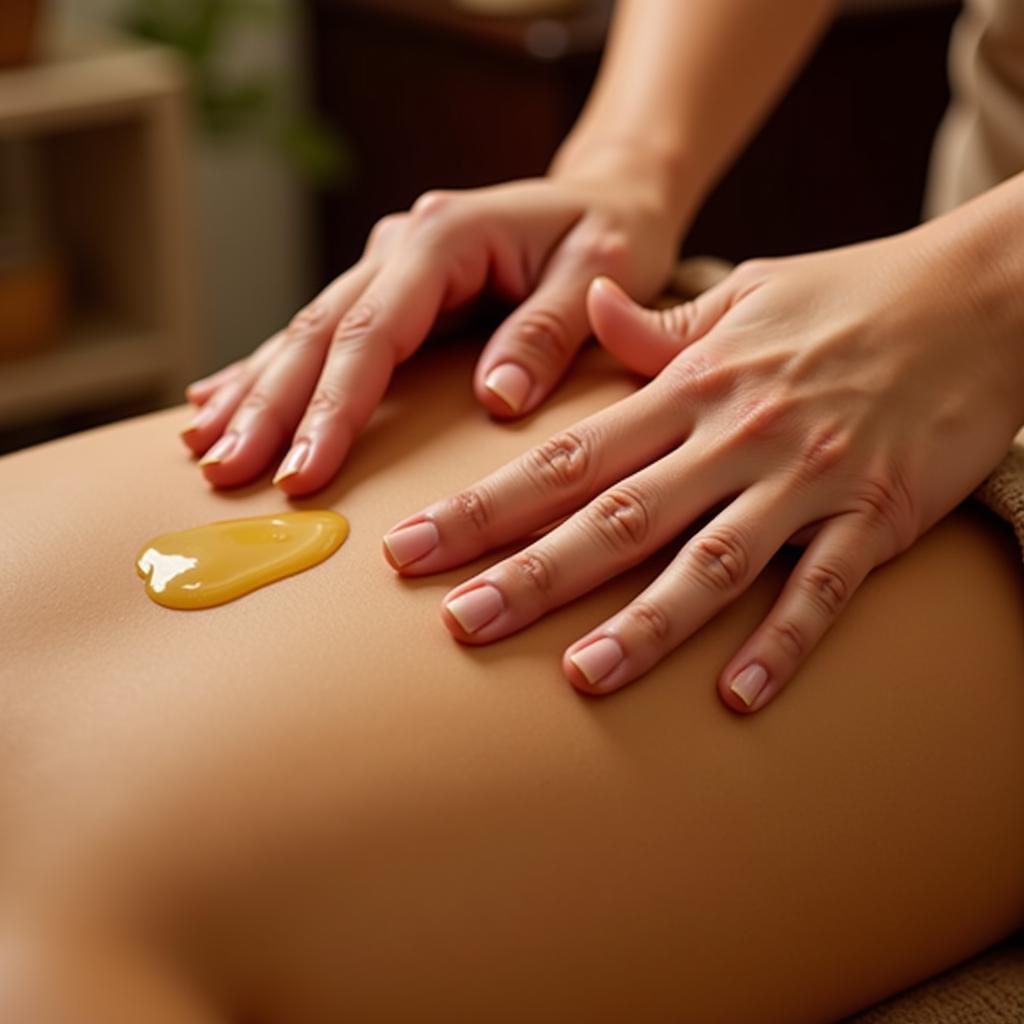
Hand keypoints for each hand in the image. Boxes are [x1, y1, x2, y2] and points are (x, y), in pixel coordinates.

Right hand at [180, 161, 682, 493]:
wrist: (606, 200)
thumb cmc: (610, 238)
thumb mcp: (599, 275)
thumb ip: (549, 330)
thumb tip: (496, 398)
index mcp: (446, 239)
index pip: (374, 333)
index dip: (333, 407)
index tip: (303, 472)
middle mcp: (401, 247)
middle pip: (319, 333)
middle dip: (269, 408)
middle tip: (226, 473)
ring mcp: (386, 266)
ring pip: (304, 334)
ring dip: (254, 394)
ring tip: (202, 447)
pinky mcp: (387, 291)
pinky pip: (318, 334)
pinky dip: (268, 371)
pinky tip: (218, 400)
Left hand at [381, 234, 1023, 711]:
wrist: (980, 294)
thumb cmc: (849, 293)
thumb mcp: (742, 295)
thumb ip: (656, 325)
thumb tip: (589, 306)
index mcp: (692, 387)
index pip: (568, 455)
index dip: (484, 504)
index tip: (413, 544)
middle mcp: (735, 436)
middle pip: (616, 517)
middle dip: (530, 574)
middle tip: (456, 624)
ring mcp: (806, 479)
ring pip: (710, 562)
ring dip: (644, 623)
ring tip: (580, 679)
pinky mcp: (878, 515)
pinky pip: (824, 589)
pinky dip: (783, 643)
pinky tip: (737, 698)